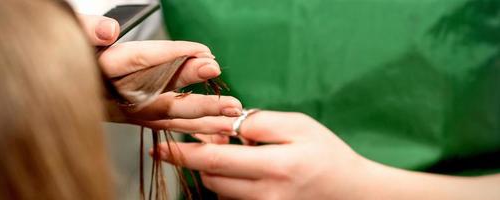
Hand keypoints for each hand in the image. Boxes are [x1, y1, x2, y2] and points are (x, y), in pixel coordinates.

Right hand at [78, 15, 240, 122]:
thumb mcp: (68, 33)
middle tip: (225, 90)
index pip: (137, 61)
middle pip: (158, 97)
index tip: (202, 51)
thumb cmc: (66, 55)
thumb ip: (85, 29)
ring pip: (168, 116)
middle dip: (194, 95)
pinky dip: (195, 126)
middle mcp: (114, 97)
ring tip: (232, 113)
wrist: (55, 85)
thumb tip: (109, 30)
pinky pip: (169, 123)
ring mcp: (127, 110)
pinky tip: (218, 127)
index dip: (171, 55)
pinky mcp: (136, 116)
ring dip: (203, 116)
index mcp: (97, 72)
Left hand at [154, 111, 499, 199]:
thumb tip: (223, 124)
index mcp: (276, 167)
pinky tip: (244, 170)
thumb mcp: (299, 126)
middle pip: (211, 178)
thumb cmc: (327, 155)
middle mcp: (267, 195)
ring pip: (219, 191)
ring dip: (214, 171)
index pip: (216, 160)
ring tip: (233, 152)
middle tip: (209, 138)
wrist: (351, 192)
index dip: (183, 153)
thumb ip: (259, 123)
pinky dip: (228, 184)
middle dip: (198, 158)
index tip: (162, 145)